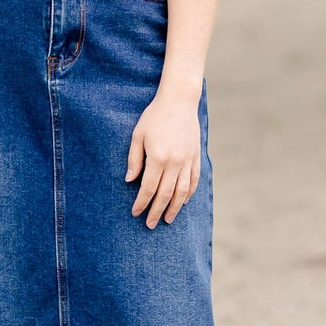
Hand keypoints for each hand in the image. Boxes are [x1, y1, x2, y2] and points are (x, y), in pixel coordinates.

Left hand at [125, 90, 201, 227]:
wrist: (179, 101)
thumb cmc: (154, 116)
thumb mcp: (138, 135)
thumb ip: (134, 159)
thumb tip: (130, 181)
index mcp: (158, 158)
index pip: (148, 188)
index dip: (141, 203)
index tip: (136, 213)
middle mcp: (175, 162)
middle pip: (165, 194)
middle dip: (156, 211)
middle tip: (150, 224)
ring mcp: (188, 161)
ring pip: (182, 192)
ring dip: (174, 208)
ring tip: (167, 219)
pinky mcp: (196, 157)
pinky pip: (194, 180)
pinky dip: (189, 193)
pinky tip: (183, 202)